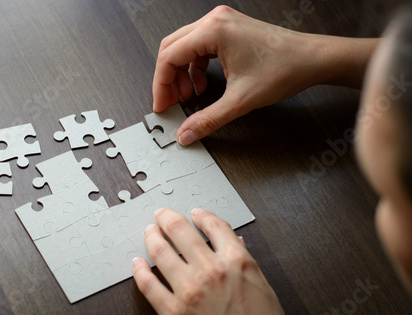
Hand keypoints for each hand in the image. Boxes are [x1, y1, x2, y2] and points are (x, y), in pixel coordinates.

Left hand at [133, 208, 288, 314]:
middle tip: (162, 214)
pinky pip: (148, 285)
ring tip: (149, 231)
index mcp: (237, 261)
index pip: (214, 225)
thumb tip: (235, 243)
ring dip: (152, 236)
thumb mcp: (263, 288)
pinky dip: (140, 270)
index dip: (202, 214)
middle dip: (168, 217)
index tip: (196, 213)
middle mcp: (211, 271)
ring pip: (160, 251)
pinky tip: (137, 263)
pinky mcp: (173, 313)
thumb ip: (245, 262)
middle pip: (181, 230)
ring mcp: (189, 291)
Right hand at [152, 5, 376, 144]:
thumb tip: (186, 133)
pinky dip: (196, 68)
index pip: (169, 56)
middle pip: (172, 48)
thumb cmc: (285, 69)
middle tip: (171, 102)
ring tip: (189, 96)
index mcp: (213, 30)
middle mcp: (215, 21)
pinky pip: (200, 48)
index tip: (162, 105)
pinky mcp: (230, 30)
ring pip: (185, 47)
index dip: (161, 85)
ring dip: (182, 73)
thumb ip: (208, 119)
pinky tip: (202, 85)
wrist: (313, 59)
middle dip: (168, 79)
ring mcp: (222, 23)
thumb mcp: (241, 101)